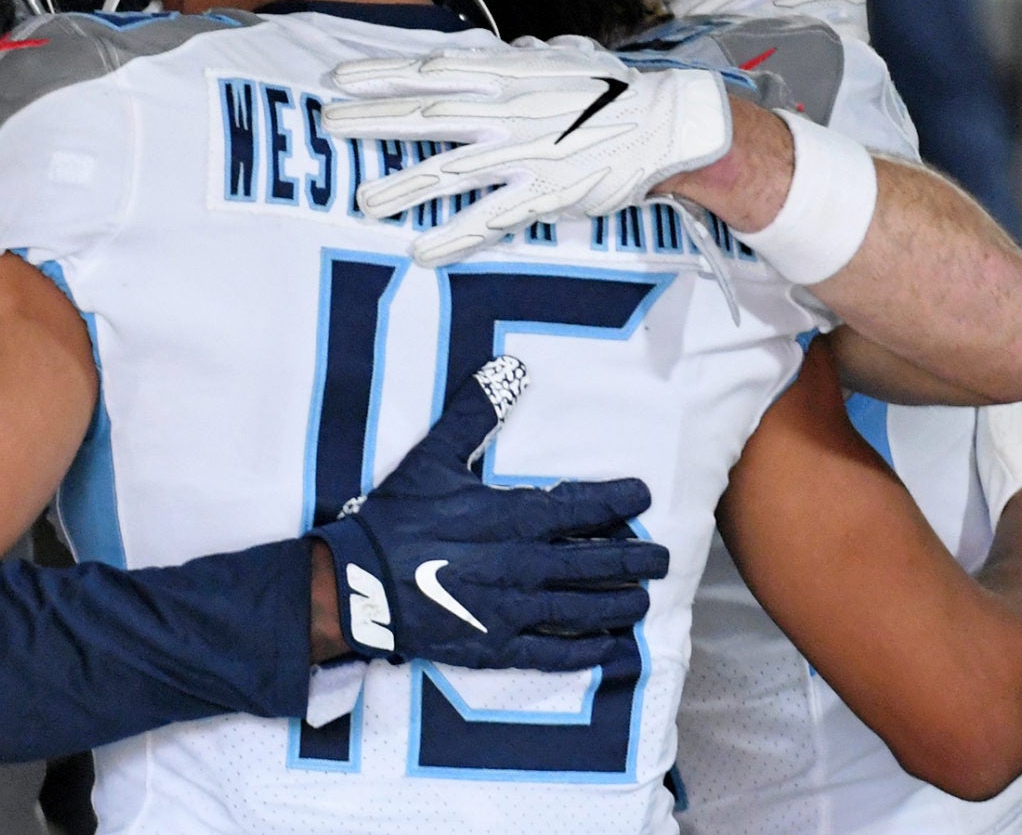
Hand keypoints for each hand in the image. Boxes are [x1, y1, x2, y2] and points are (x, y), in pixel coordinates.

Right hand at [312, 357, 668, 670]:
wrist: (359, 582)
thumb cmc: (397, 517)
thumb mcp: (432, 457)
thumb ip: (474, 414)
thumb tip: (507, 368)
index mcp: (512, 517)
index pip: (581, 507)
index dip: (617, 500)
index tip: (642, 494)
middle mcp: (524, 565)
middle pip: (594, 562)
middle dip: (634, 559)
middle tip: (663, 558)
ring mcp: (513, 610)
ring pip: (582, 608)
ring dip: (618, 604)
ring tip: (642, 601)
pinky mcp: (496, 646)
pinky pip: (551, 653)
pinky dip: (584, 652)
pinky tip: (606, 649)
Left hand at [323, 37, 732, 267]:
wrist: (664, 123)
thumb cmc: (607, 90)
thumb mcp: (555, 59)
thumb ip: (513, 59)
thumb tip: (486, 52)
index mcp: (509, 75)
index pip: (432, 70)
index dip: (384, 74)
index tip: (341, 78)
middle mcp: (509, 112)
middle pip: (429, 115)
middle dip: (376, 121)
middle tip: (329, 125)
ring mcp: (525, 154)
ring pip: (452, 171)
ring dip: (404, 187)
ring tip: (362, 201)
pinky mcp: (545, 194)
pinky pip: (491, 218)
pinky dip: (454, 236)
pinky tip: (420, 250)